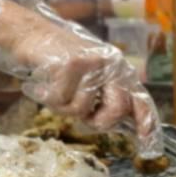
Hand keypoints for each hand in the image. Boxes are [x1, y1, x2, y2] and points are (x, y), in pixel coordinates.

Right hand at [8, 22, 156, 135]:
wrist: (30, 33)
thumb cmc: (57, 61)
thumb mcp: (86, 77)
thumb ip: (102, 95)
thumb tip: (111, 124)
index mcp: (118, 69)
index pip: (139, 99)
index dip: (145, 123)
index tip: (145, 143)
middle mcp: (111, 64)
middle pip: (117, 109)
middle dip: (98, 122)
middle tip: (83, 120)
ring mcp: (92, 63)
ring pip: (82, 108)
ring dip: (61, 108)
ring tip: (51, 93)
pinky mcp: (71, 64)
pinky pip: (60, 99)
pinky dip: (45, 98)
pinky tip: (38, 87)